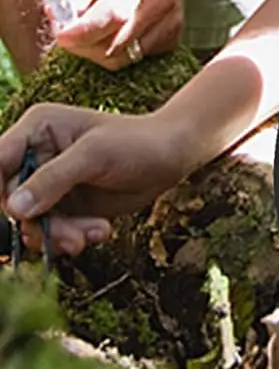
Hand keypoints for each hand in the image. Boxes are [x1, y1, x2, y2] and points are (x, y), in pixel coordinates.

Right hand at [0, 104, 196, 257]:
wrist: (172, 156)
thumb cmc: (137, 142)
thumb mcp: (95, 155)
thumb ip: (52, 180)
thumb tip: (13, 209)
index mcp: (36, 129)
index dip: (0, 193)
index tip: (16, 216)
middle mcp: (35, 155)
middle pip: (10, 201)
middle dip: (38, 225)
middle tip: (70, 238)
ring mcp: (47, 183)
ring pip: (28, 222)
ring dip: (57, 236)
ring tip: (91, 235)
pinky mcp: (62, 205)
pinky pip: (49, 231)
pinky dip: (70, 238)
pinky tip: (99, 232)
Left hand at [54, 0, 212, 68]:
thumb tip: (68, 18)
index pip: (113, 14)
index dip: (83, 33)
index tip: (61, 35)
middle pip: (116, 43)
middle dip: (83, 46)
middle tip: (68, 35)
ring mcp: (172, 19)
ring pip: (123, 58)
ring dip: (97, 52)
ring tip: (87, 34)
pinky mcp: (174, 36)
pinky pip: (134, 59)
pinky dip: (115, 53)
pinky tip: (110, 35)